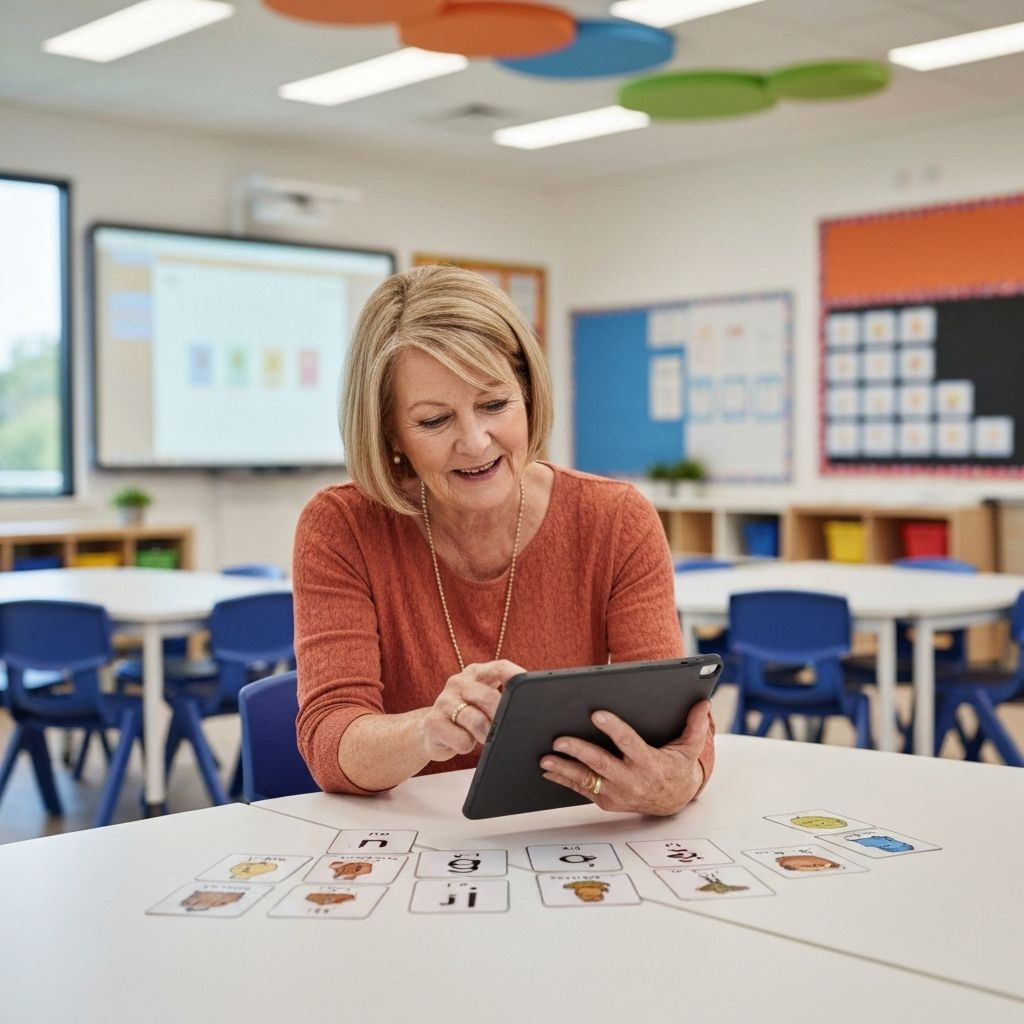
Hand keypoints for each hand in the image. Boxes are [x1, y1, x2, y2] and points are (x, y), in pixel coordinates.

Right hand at [419, 660, 523, 762]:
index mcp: (476, 673)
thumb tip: (531, 711)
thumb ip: (503, 698)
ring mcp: (443, 701)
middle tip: (507, 729)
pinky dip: (467, 746)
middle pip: (489, 697)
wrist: (431, 732)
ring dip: (486, 735)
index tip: (529, 692)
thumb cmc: (468, 717)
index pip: (501, 668)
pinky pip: (461, 740)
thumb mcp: (484, 701)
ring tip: (484, 738)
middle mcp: (459, 682)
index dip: (517, 678)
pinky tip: (463, 742)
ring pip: (476, 720)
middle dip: (502, 717)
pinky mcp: (433, 723)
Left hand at [539, 699, 711, 815]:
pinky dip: (563, 781)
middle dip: (578, 751)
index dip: (613, 728)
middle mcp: (631, 780)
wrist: (673, 802)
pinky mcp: (606, 800)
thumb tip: (703, 703)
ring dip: (564, 770)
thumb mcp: (690, 748)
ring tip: (545, 759)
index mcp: (649, 763)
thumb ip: (695, 726)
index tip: (596, 714)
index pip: (629, 743)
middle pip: (601, 764)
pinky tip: (548, 771)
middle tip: (559, 739)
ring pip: (586, 780)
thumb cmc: (677, 769)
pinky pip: (582, 790)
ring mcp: (617, 793)